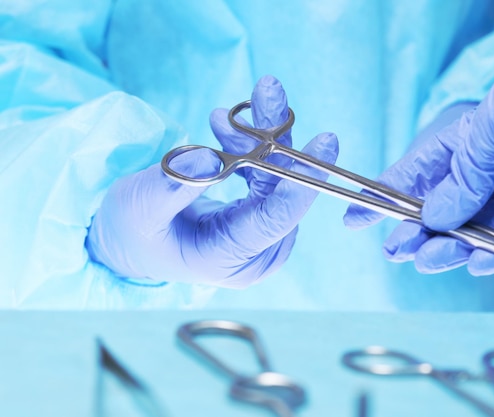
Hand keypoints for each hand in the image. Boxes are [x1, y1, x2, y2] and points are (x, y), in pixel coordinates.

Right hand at [87, 75, 338, 287]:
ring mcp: (259, 235)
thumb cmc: (132, 230)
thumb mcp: (139, 209)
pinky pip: (266, 174)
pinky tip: (227, 126)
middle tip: (268, 90)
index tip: (325, 140)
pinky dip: (250, 146)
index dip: (302, 179)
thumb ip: (170, 188)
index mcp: (229, 258)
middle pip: (281, 189)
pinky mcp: (258, 217)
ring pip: (277, 176)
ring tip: (238, 105)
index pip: (276, 218)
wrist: (131, 240)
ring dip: (260, 135)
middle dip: (274, 137)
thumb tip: (208, 159)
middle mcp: (255, 252)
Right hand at [344, 26, 493, 275]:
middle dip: (423, 233)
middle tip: (404, 251)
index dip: (385, 200)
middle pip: (448, 210)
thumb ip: (464, 174)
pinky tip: (487, 258)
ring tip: (442, 258)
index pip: (417, 174)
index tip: (355, 221)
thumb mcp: (492, 122)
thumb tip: (436, 217)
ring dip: (460, 248)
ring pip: (484, 229)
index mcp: (469, 140)